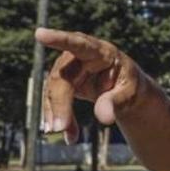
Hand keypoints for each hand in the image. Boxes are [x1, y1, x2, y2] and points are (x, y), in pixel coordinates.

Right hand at [35, 28, 141, 144]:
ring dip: (57, 114)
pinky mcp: (64, 81)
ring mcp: (70, 67)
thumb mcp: (129, 94)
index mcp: (101, 52)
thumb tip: (104, 118)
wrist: (126, 91)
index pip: (79, 43)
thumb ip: (116, 103)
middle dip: (59, 103)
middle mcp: (81, 56)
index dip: (59, 39)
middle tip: (58, 128)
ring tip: (67, 136)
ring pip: (54, 90)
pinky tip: (70, 136)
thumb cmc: (130, 86)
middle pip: (61, 76)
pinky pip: (55, 100)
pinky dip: (60, 118)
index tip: (39, 34)